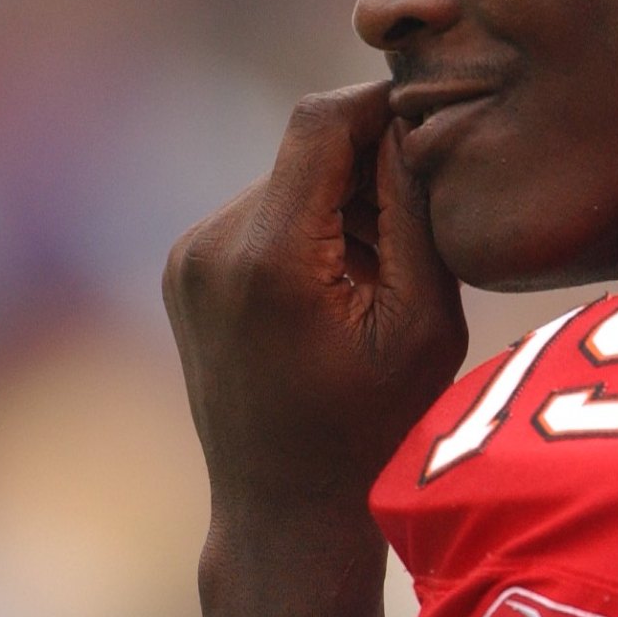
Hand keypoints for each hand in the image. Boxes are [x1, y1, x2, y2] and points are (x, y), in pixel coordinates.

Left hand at [164, 82, 467, 528]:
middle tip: (416, 236)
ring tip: (375, 281)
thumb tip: (410, 119)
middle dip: (367, 174)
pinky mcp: (184, 270)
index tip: (433, 117)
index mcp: (269, 257)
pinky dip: (305, 233)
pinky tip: (335, 295)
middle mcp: (210, 245)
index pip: (321, 119)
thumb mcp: (424, 321)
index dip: (382, 104)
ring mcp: (187, 258)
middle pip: (306, 153)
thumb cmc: (375, 429)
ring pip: (286, 182)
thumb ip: (415, 210)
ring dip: (338, 206)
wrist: (285, 513)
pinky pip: (260, 216)